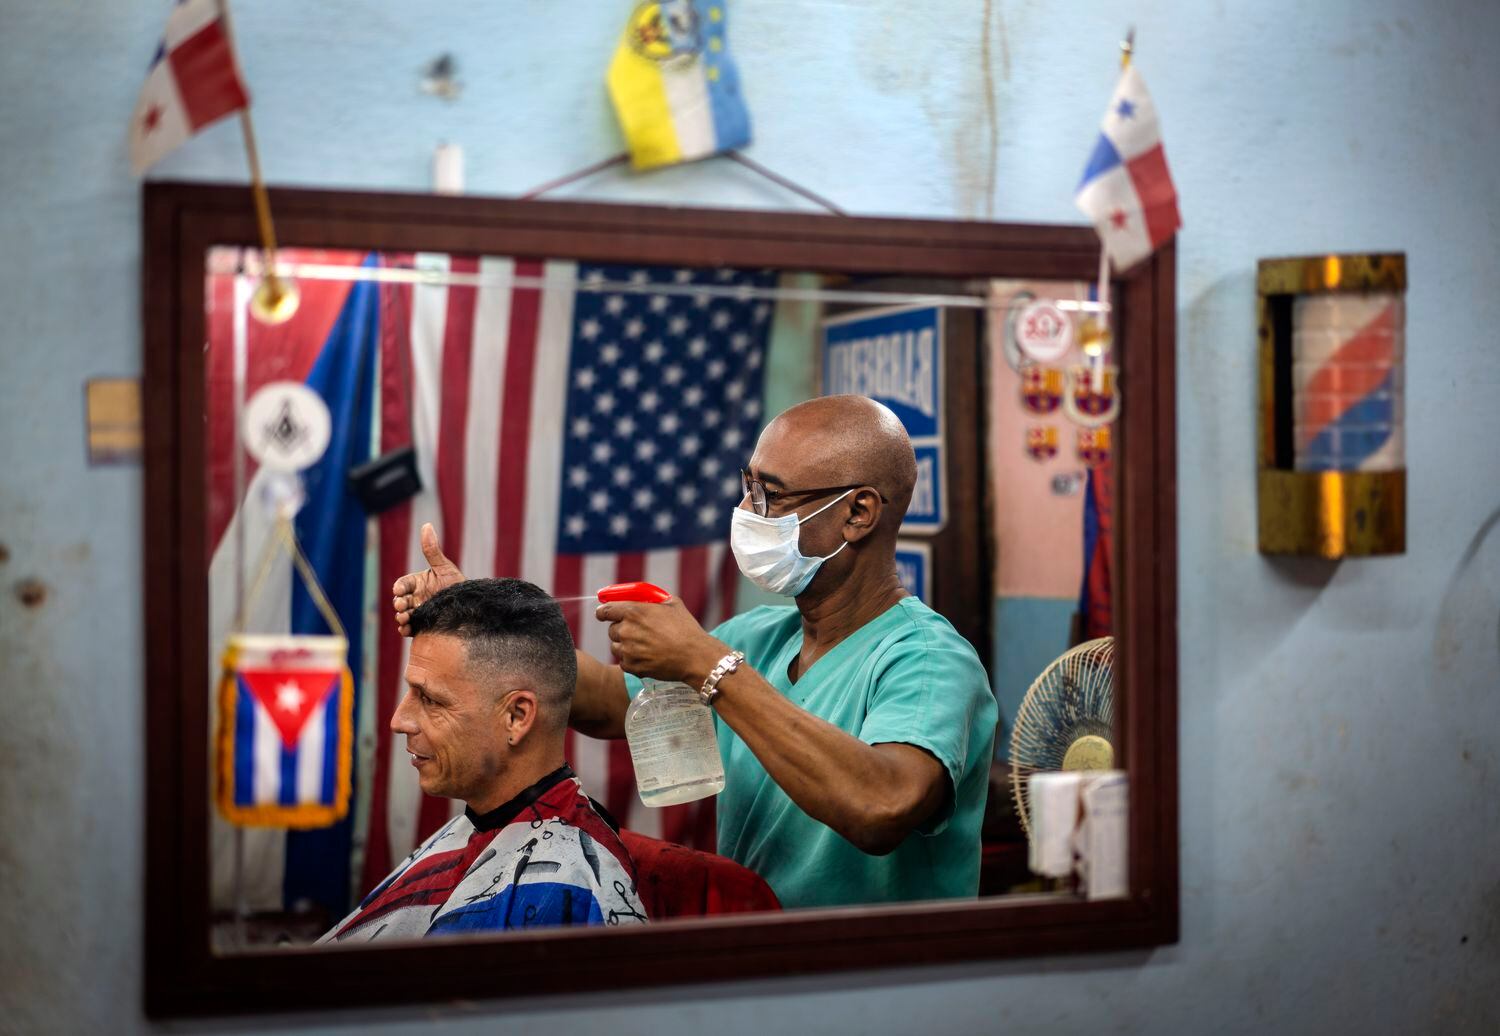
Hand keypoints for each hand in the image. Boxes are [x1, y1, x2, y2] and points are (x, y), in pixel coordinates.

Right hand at [392, 523, 463, 635]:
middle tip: (401, 604)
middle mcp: (415, 598)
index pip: (403, 584)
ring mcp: (417, 612)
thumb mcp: (444, 567)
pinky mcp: (422, 625)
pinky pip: (410, 628)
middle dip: (398, 603)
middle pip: (400, 600)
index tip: (399, 590)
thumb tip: (426, 525)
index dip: (399, 587)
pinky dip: (405, 629)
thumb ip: (432, 550)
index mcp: (417, 583)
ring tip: (404, 618)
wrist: (470, 606)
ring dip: (400, 616)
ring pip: (403, 614)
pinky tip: (406, 630)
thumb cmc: (455, 584)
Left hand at [595, 596, 724, 685]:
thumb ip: (653, 599)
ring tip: (644, 646)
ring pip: (616, 646)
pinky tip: (646, 656)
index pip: (605, 610)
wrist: (695, 656)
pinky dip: (631, 660)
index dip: (603, 612)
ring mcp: (628, 650)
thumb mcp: (672, 604)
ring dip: (625, 645)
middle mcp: (627, 630)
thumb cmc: (686, 628)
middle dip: (621, 629)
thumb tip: (644, 598)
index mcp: (634, 611)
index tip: (603, 614)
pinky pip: (623, 662)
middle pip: (611, 629)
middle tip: (636, 632)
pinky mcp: (632, 667)